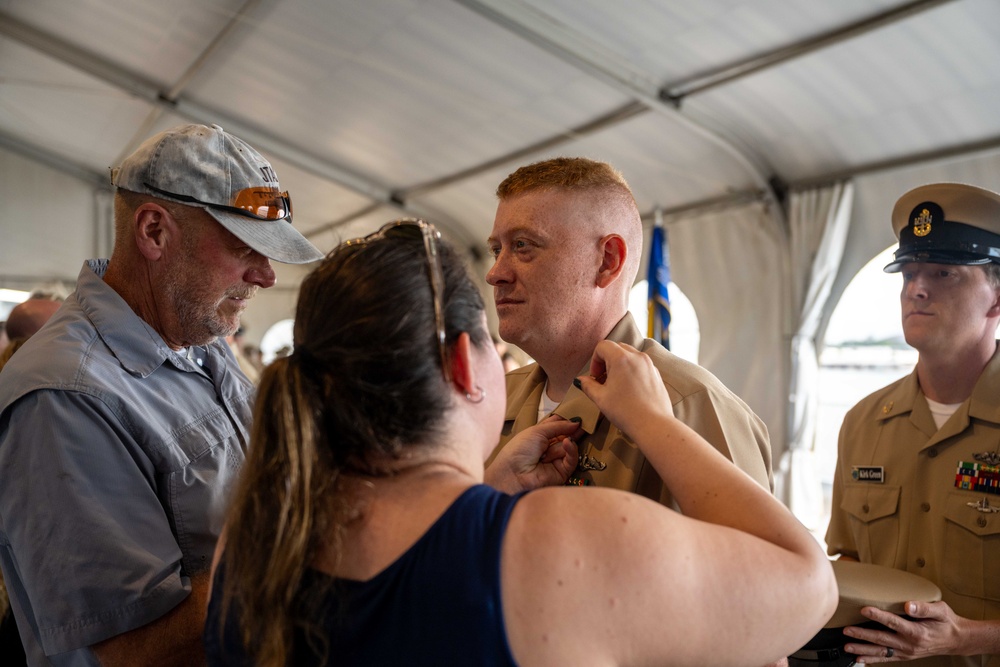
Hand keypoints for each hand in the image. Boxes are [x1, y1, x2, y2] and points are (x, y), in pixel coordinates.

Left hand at [484, 416, 579, 493]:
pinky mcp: (563, 472)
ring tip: (547, 451)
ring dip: (561, 445)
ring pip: (569, 446)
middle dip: (573, 429)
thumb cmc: (520, 449)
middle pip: (567, 435)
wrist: (513, 473)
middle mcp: (550, 446)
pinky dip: (571, 450)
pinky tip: (569, 443)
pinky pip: (572, 459)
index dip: (567, 420)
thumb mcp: (538, 431)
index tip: (579, 412)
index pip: (558, 425)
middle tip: (585, 421)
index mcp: (541, 435)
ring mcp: (557, 459)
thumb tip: (577, 422)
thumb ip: (559, 426)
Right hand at [574, 341, 673, 432]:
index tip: (595, 377)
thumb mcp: (601, 398)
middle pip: (617, 348)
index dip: (595, 360)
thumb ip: (588, 385)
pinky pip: (640, 365)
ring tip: (616, 385)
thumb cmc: (626, 411)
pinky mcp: (657, 374)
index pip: (602, 346)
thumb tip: (580, 380)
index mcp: (621, 358)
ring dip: (619, 365)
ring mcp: (649, 365)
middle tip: (603, 380)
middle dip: (606, 360)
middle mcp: (637, 357)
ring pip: (630, 355)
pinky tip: (629, 390)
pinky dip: (631, 371)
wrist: (653, 425)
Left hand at [843, 600, 967, 661]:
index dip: (878, 616)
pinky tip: (860, 658)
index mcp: (917, 632)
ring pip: (881, 651)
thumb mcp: (940, 610)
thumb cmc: (946, 622)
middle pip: (882, 639)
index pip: (894, 623)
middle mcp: (910, 644)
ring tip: (847, 647)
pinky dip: (872, 659)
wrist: (956, 640)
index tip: (864, 609)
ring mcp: (907, 652)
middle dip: (862, 635)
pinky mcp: (905, 656)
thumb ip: (924, 608)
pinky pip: (886, 658)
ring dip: (863, 649)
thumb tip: (908, 605)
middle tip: (846, 630)